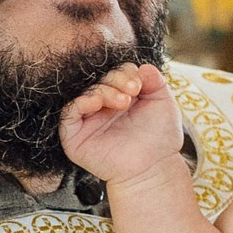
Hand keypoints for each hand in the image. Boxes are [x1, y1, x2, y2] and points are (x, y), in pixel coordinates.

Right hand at [59, 63, 181, 187]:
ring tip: (123, 101)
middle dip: (116, 80)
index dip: (125, 72)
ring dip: (103, 90)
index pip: (115, 73)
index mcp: (120, 96)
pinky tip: (99, 103)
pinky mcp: (74, 136)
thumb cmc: (159, 138)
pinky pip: (69, 113)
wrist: (154, 167)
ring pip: (85, 93)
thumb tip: (144, 65)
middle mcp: (102, 107)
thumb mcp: (163, 103)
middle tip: (133, 90)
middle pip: (99, 80)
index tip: (140, 84)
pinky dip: (82, 102)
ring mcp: (87, 121)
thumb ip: (155, 82)